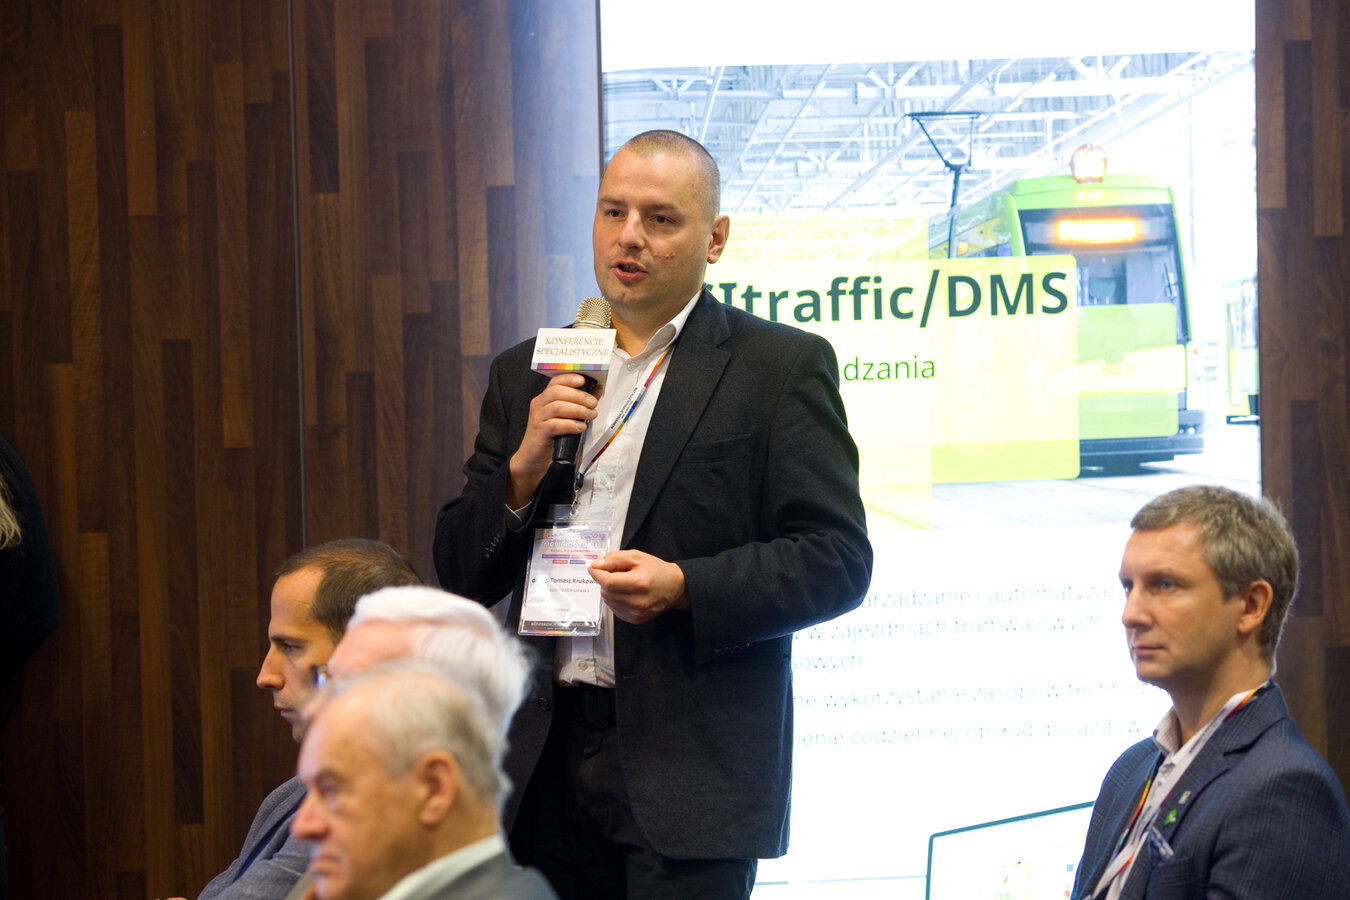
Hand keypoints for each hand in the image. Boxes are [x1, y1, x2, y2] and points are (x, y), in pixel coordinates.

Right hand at [507, 373, 598, 506]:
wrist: (532, 459)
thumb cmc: (551, 437)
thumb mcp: (565, 418)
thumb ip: (577, 404)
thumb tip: (596, 391)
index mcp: (544, 399)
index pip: (555, 382)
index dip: (570, 378)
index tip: (584, 381)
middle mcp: (538, 405)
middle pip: (557, 392)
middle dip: (579, 395)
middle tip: (593, 403)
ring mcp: (537, 418)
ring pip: (558, 406)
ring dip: (578, 410)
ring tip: (591, 415)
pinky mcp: (540, 432)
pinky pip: (555, 424)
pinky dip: (571, 424)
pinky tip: (580, 428)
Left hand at [589, 550, 688, 624]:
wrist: (675, 587)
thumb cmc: (656, 570)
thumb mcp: (637, 556)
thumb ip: (614, 559)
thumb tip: (596, 566)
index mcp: (639, 583)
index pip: (608, 582)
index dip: (597, 574)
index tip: (593, 568)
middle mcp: (638, 601)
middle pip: (606, 592)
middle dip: (606, 581)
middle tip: (617, 573)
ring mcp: (636, 613)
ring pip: (608, 601)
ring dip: (610, 591)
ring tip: (624, 584)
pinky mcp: (635, 619)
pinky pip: (614, 609)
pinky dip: (615, 600)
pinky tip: (626, 593)